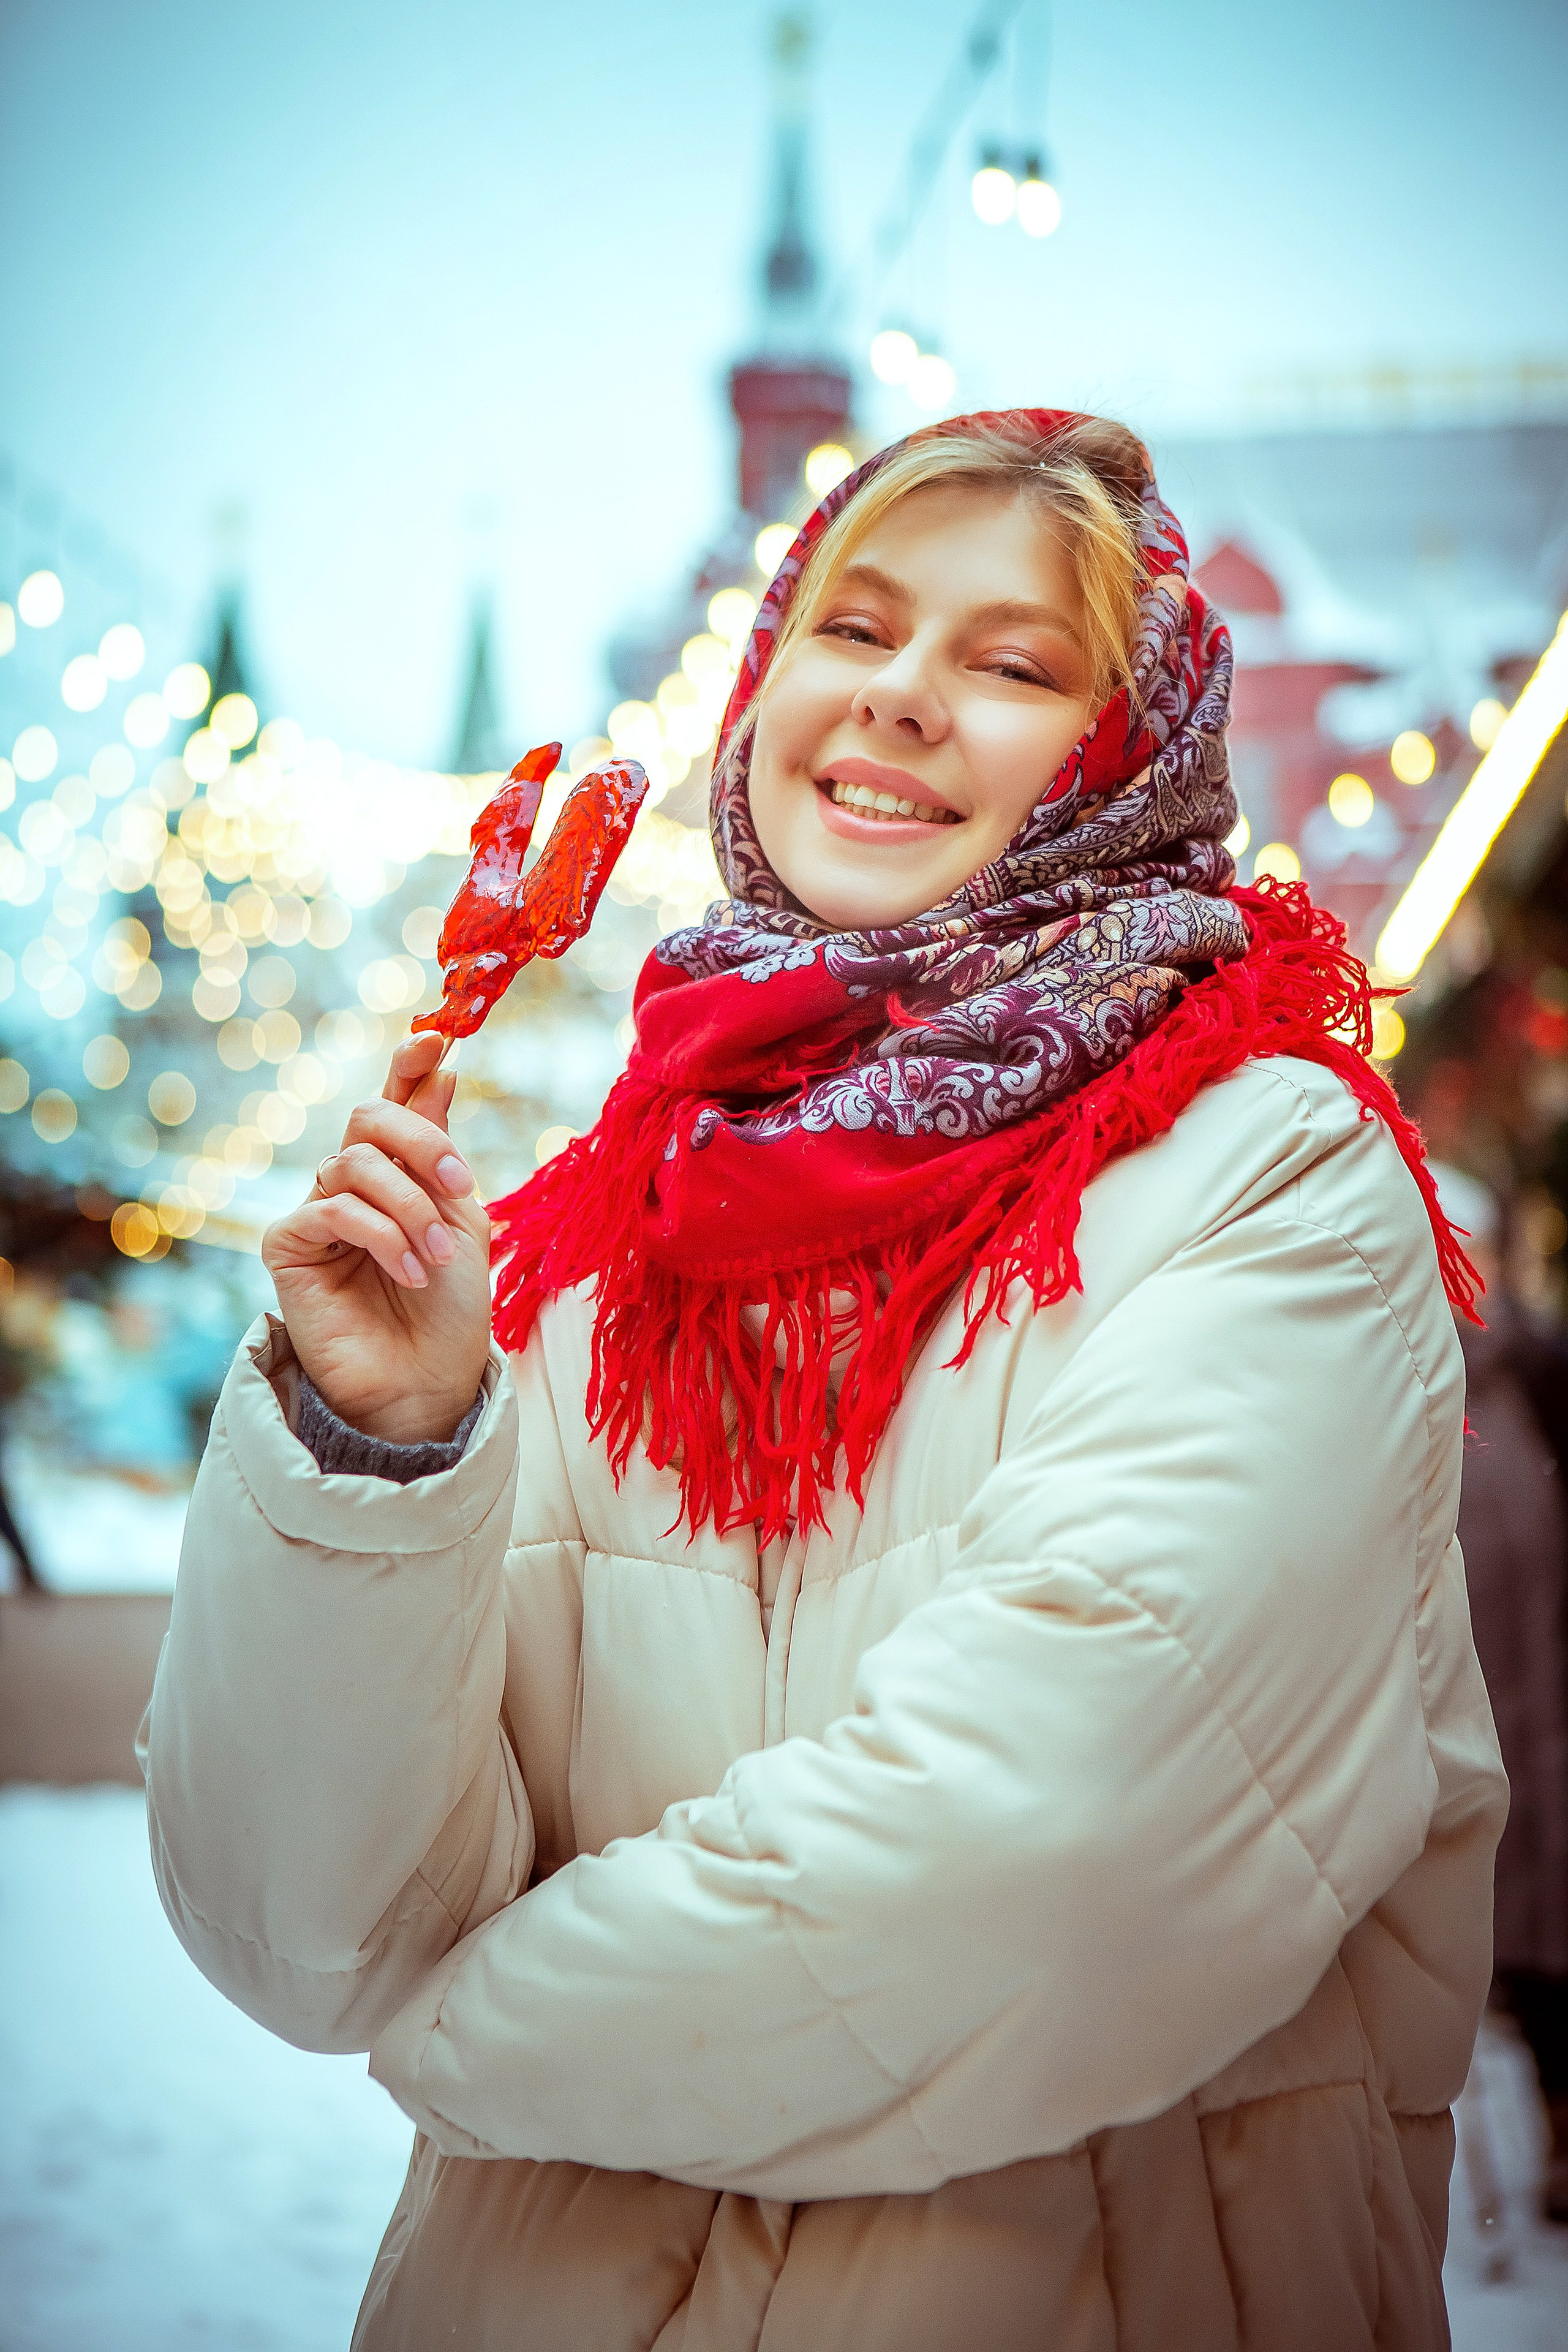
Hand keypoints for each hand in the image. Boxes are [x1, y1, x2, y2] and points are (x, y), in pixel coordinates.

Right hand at [261, 1032, 492, 1442]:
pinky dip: (380, 1234)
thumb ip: (441, 1148)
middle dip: (421, 1140)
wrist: (428, 1380)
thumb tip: (438, 1066)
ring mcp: (315, 1212)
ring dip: (409, 1207)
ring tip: (436, 1257)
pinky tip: (408, 1269)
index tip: (436, 1038)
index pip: (392, 1104)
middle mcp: (350, 1184)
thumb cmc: (450, 1308)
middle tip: (459, 1181)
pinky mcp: (287, 1246)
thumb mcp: (461, 1217)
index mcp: (396, 1173)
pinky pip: (332, 1209)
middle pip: (367, 1118)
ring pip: (353, 1163)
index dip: (407, 1066)